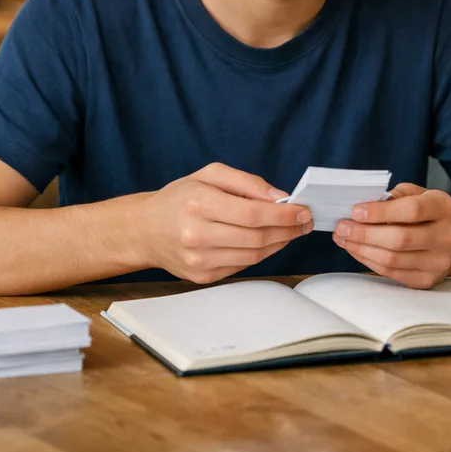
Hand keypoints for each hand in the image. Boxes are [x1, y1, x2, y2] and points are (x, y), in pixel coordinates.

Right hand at [136, 163, 313, 283]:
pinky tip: (269, 241)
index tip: (304, 211)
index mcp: (198, 204)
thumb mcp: (210, 175)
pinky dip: (261, 254)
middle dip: (288, 230)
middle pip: (256, 237)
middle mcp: (196, 235)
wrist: (145, 230)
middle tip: (305, 222)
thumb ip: (247, 182)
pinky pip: (242, 266)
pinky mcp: (201, 276)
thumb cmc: (180, 198)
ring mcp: (198, 260)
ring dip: (279, 243)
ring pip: (253, 256)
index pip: (252, 214)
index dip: (284, 215)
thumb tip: (280, 198)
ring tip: (291, 231)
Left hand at [332, 183, 450, 288]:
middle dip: (364, 234)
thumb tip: (363, 209)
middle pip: (400, 239)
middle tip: (341, 227)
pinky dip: (369, 261)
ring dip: (362, 249)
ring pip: (392, 260)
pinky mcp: (427, 280)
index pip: (412, 211)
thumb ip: (394, 197)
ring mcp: (439, 262)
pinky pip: (392, 273)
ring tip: (343, 239)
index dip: (380, 212)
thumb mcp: (418, 194)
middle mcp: (447, 237)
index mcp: (444, 208)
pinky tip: (357, 250)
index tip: (355, 211)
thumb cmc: (429, 212)